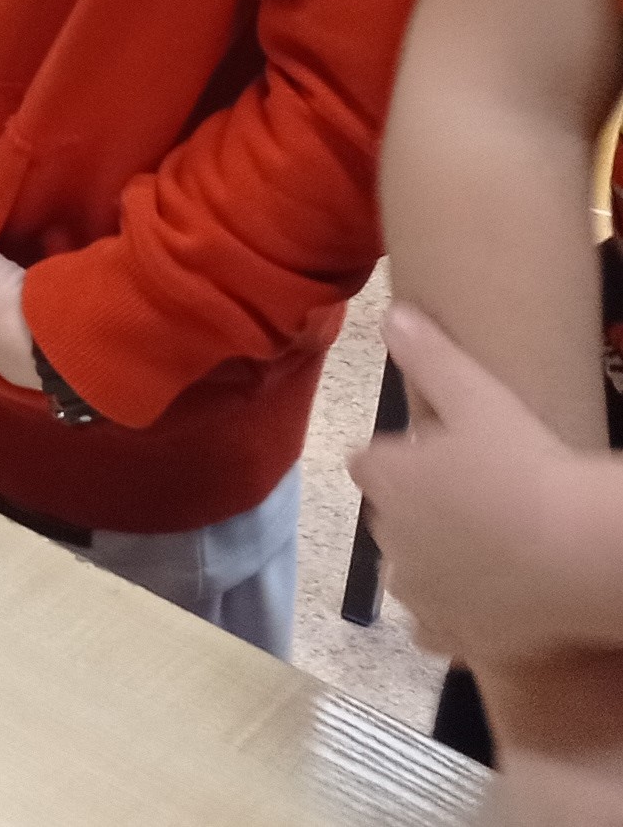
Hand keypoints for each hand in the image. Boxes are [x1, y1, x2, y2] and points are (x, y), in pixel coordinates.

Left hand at [349, 306, 622, 667]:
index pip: (368, 463)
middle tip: (472, 501)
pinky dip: (449, 620)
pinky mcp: (455, 637)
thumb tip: (391, 313)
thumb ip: (427, 353)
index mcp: (384, 477)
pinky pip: (434, 631)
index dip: (398, 460)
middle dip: (417, 509)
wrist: (580, 550)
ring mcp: (420, 593)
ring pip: (408, 574)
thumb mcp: (476, 393)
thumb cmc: (526, 464)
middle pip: (390, 518)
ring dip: (430, 564)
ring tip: (481, 551)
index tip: (435, 457)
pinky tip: (476, 607)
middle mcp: (388, 537)